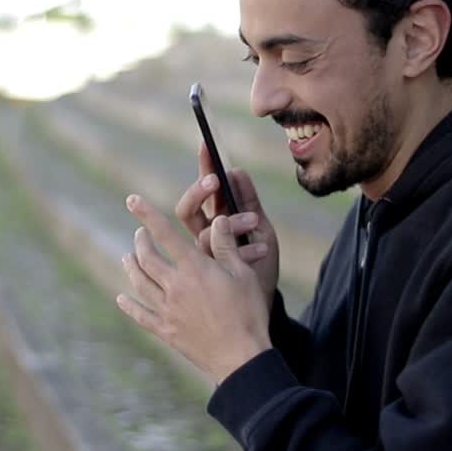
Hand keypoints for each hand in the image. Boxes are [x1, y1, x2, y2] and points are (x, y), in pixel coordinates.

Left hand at [117, 194, 271, 384]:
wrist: (241, 356)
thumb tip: (215, 219)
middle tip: (139, 233)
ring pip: (140, 283)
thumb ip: (226, 245)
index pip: (165, 233)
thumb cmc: (248, 312)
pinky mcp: (167, 331)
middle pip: (147, 258)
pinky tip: (121, 298)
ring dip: (131, 267)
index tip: (132, 199)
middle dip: (140, 241)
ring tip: (126, 257)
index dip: (147, 214)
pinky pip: (141, 316)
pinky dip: (129, 305)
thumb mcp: (243, 274)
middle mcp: (175, 286)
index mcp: (194, 268)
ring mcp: (168, 310)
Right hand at [175, 142, 280, 305]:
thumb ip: (249, 202)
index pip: (203, 190)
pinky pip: (221, 258)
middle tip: (214, 181)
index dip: (203, 167)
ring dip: (231, 222)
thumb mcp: (261, 229)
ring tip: (254, 220)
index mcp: (213, 221)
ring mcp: (206, 258)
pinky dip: (245, 249)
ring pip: (204, 234)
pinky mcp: (215, 276)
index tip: (206, 144)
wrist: (264, 306)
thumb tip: (236, 170)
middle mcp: (204, 238)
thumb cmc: (259, 265)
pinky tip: (262, 247)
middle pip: (187, 210)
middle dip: (198, 193)